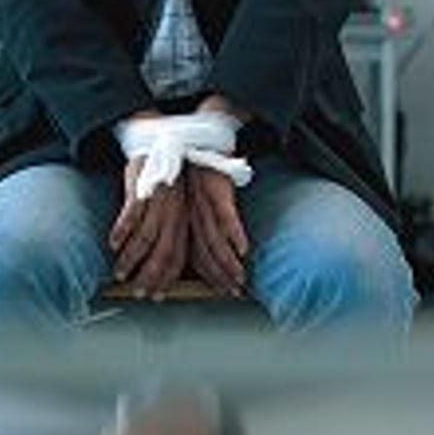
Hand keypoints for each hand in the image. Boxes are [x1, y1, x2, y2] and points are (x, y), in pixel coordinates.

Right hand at [108, 157, 187, 297]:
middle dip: (151, 276)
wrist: (160, 144)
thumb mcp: (175, 208)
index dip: (167, 278)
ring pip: (146, 237)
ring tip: (121, 274)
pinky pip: (132, 214)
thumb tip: (159, 261)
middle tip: (138, 292)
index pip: (177, 256)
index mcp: (182, 221)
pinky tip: (113, 243)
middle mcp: (172, 215)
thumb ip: (170, 232)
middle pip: (163, 252)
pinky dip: (123, 230)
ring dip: (133, 259)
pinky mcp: (142, 189)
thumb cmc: (164, 182)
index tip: (156, 296)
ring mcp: (158, 202)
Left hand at [185, 165, 248, 295]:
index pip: (198, 254)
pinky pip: (226, 217)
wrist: (197, 141)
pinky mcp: (217, 192)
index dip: (210, 275)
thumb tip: (222, 247)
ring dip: (228, 262)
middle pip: (207, 253)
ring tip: (239, 279)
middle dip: (220, 276)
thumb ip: (204, 223)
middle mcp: (196, 217)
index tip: (222, 291)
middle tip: (233, 293)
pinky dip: (234, 234)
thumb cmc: (198, 172)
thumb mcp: (195, 200)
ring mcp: (205, 206)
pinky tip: (243, 249)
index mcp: (190, 221)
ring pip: (217, 241)